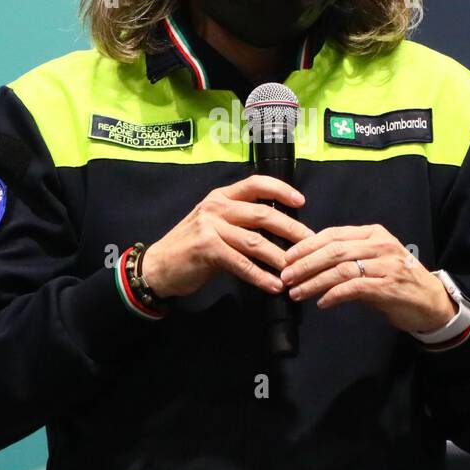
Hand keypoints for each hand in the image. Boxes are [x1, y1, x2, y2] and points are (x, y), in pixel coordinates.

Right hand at [141, 175, 313, 299]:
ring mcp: (210, 226)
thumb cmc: (192, 247)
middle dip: (291, 230)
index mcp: (221, 196)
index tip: (301, 202)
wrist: (159, 266)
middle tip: (309, 244)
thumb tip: (280, 229)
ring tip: (296, 271)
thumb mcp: (215, 224)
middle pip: (263, 214)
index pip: (256, 184)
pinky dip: (260, 276)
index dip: (281, 190)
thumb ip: (241, 221)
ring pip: (255, 241)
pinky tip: (274, 286)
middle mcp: (216, 206)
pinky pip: (241, 263)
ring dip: (279, 258)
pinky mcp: (207, 248)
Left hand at [280, 224, 457, 333]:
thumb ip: (346, 257)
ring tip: (297, 292)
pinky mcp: (388, 286)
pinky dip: (333, 295)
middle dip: (305, 263)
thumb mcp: (373, 261)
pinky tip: (321, 302)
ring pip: (341, 269)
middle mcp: (380, 245)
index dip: (307, 245)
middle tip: (286, 275)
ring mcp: (386, 265)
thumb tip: (308, 262)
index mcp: (373, 233)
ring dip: (314, 282)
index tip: (287, 257)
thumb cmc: (396, 281)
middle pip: (334, 250)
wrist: (431, 302)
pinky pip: (354, 288)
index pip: (333, 234)